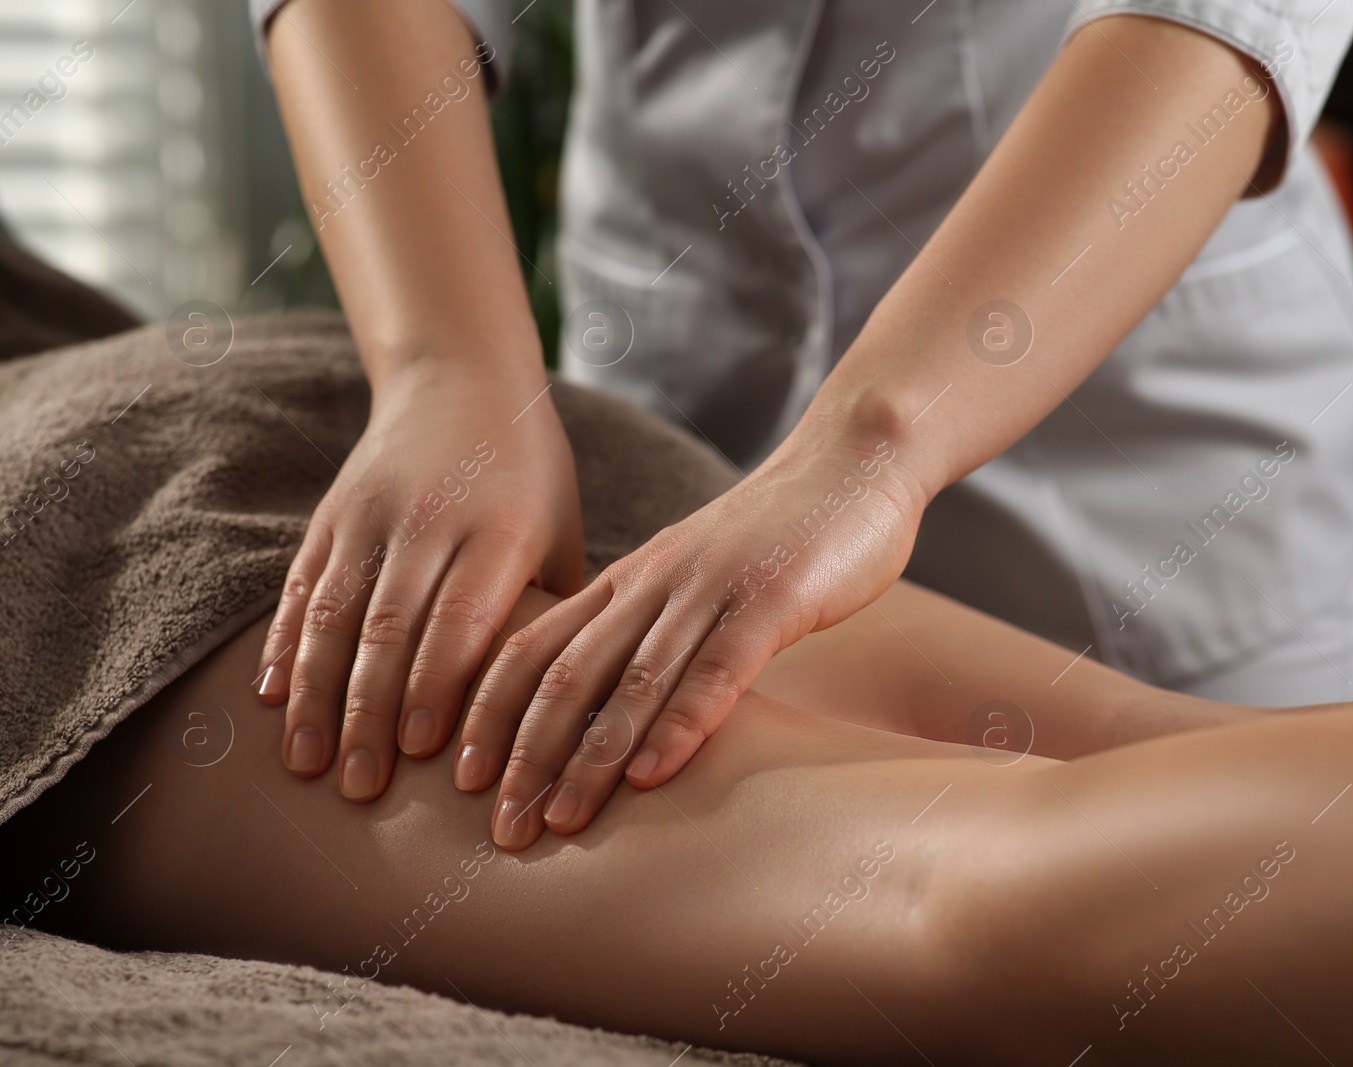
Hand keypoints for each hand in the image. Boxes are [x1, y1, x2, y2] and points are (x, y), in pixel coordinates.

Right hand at [255, 362, 584, 800]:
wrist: (461, 378)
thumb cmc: (531, 472)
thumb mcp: (562, 527)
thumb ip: (558, 610)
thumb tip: (574, 709)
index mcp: (498, 529)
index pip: (460, 619)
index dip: (435, 688)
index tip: (419, 755)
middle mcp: (429, 520)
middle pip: (389, 628)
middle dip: (370, 714)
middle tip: (358, 786)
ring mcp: (371, 515)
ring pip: (334, 614)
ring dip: (316, 695)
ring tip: (306, 764)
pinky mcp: (332, 514)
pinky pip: (301, 587)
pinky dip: (283, 645)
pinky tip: (271, 699)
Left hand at [454, 424, 923, 848]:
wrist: (854, 460)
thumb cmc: (778, 536)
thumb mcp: (695, 582)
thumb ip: (654, 635)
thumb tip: (613, 714)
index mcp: (628, 581)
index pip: (532, 650)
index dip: (490, 716)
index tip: (460, 783)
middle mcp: (654, 584)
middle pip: (565, 674)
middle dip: (524, 755)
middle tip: (500, 826)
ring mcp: (711, 589)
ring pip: (631, 679)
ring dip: (590, 757)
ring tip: (561, 821)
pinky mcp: (773, 598)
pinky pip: (716, 668)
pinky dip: (679, 723)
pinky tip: (653, 775)